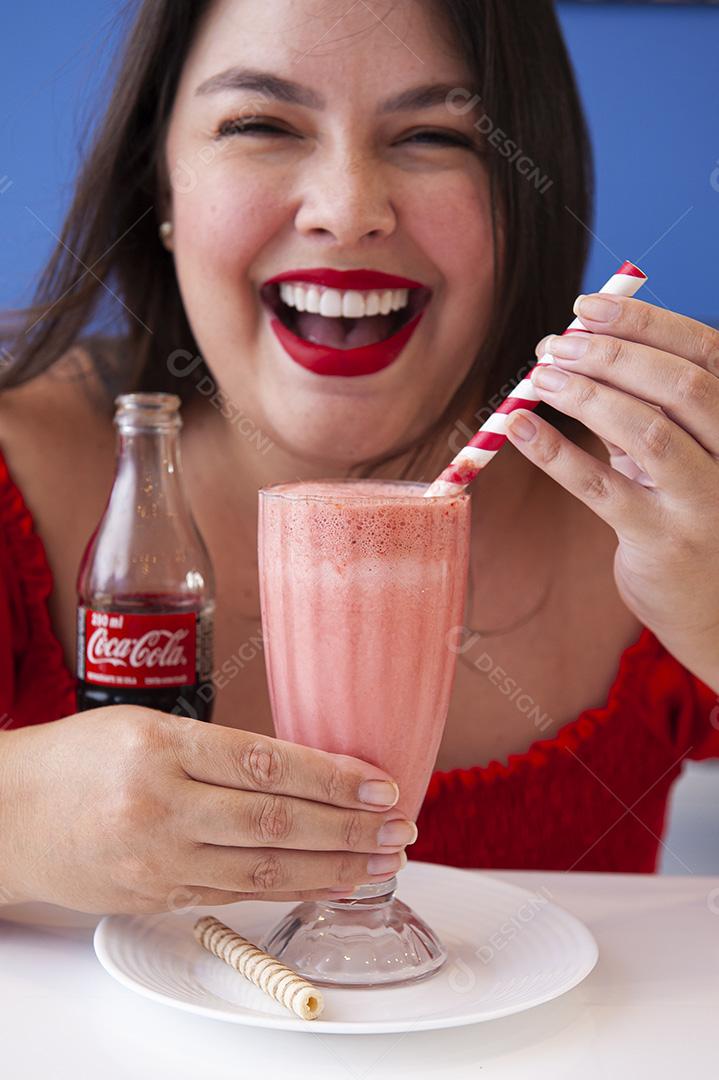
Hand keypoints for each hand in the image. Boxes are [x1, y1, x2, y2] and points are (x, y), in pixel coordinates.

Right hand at [0, 707, 414, 913]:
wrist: (9, 815)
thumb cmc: (80, 758)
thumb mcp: (147, 726)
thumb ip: (218, 750)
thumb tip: (303, 770)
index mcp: (161, 746)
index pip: (266, 764)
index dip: (332, 778)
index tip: (381, 784)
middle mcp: (160, 804)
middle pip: (274, 823)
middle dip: (348, 829)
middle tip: (401, 829)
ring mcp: (157, 859)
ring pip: (262, 870)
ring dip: (332, 869)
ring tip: (381, 863)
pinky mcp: (155, 895)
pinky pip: (234, 896)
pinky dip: (289, 892)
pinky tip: (326, 884)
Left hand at [504, 293, 718, 687]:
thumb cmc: (694, 520)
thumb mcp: (689, 458)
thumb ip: (654, 411)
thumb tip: (582, 350)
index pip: (706, 352)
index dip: (644, 322)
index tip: (587, 306)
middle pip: (678, 385)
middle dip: (610, 354)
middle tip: (556, 344)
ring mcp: (704, 503)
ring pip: (646, 431)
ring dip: (584, 395)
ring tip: (538, 377)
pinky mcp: (660, 542)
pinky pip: (601, 488)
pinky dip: (556, 452)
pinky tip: (520, 428)